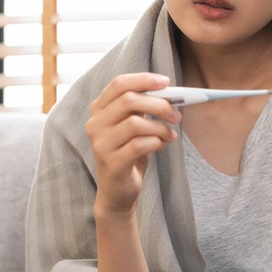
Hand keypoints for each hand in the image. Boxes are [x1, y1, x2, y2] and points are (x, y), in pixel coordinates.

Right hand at [85, 73, 181, 219]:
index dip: (144, 79)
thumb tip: (170, 93)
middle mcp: (95, 124)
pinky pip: (139, 145)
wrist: (117, 192)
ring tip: (170, 135)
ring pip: (136, 123)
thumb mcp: (133, 126)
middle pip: (129, 100)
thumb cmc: (128, 153)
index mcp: (99, 109)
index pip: (119, 84)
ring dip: (160, 127)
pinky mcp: (111, 163)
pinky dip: (156, 142)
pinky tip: (161, 145)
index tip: (166, 82)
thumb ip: (143, 108)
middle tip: (176, 115)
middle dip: (159, 104)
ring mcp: (100, 144)